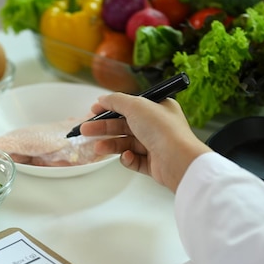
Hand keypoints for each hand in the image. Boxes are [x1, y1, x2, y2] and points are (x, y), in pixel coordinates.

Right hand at [80, 93, 210, 191]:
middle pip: (124, 125)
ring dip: (111, 144)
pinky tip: (127, 156)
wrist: (178, 160)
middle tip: (86, 130)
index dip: (110, 108)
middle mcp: (157, 126)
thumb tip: (103, 99)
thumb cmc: (163, 130)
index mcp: (157, 108)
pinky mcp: (153, 163)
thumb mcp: (136, 106)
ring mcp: (155, 145)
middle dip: (104, 128)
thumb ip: (116, 101)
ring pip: (126, 143)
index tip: (93, 111)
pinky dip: (128, 158)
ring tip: (98, 148)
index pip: (129, 106)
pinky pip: (134, 160)